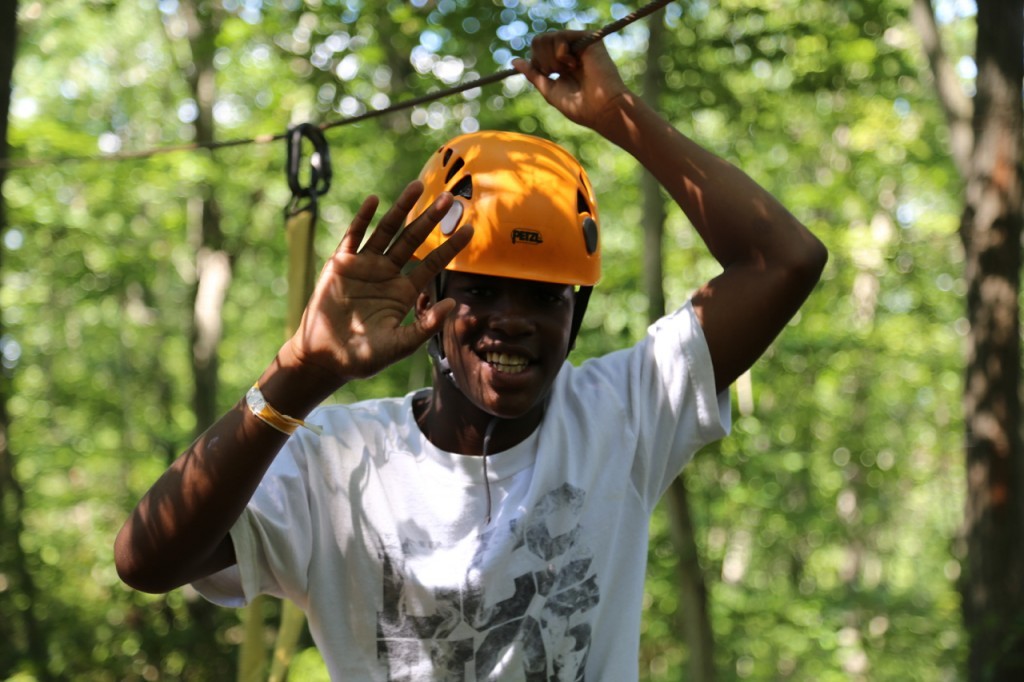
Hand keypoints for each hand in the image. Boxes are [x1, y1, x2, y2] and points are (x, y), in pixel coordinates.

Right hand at [283, 181, 471, 383]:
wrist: (325, 358)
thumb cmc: (363, 356)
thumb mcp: (399, 344)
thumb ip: (426, 326)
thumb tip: (453, 303)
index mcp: (404, 291)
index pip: (433, 263)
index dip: (451, 246)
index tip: (469, 228)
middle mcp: (387, 273)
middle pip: (413, 239)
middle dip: (430, 218)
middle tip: (449, 197)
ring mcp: (364, 266)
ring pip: (387, 231)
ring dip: (401, 208)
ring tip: (417, 186)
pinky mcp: (341, 264)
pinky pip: (354, 237)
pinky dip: (363, 219)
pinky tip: (375, 200)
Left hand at [513, 30, 630, 132]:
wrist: (602, 109)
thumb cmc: (580, 106)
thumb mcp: (549, 90)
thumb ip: (533, 74)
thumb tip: (514, 61)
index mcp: (561, 62)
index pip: (537, 50)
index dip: (536, 63)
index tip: (548, 76)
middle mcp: (570, 51)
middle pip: (538, 41)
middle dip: (541, 61)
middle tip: (557, 73)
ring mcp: (578, 43)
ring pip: (546, 38)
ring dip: (550, 60)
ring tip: (567, 70)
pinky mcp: (587, 38)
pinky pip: (559, 36)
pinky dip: (560, 54)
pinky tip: (573, 65)